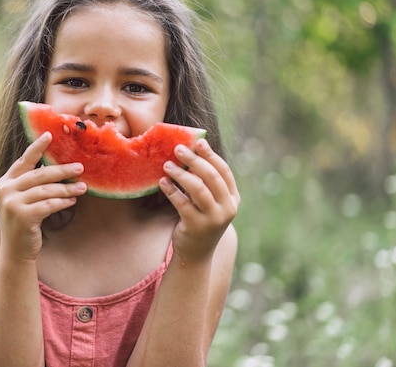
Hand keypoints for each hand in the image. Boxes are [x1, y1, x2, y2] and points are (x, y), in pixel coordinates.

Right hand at [0, 132, 86, 260]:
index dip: (37, 147)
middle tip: (80, 166)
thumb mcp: (24, 199)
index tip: (50, 134)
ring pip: (47, 190)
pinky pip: (49, 205)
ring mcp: (13, 203)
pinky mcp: (23, 216)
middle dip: (62, 169)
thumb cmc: (25, 222)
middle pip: (39, 174)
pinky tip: (73, 200)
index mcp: (6, 182)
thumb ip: (32, 183)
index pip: (24, 160)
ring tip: (82, 186)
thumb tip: (56, 165)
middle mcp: (6, 190)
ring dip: (67, 188)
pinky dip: (63, 202)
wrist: (16, 251)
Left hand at [160, 139, 239, 263]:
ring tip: (167, 165)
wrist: (196, 254)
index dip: (211, 155)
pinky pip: (182, 203)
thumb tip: (192, 151)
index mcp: (233, 199)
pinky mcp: (197, 226)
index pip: (224, 171)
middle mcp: (228, 208)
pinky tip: (162, 182)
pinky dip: (171, 190)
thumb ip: (206, 182)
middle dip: (194, 160)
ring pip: (197, 188)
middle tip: (178, 149)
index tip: (198, 142)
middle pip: (211, 177)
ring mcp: (214, 219)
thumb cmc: (200, 220)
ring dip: (180, 173)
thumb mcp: (209, 202)